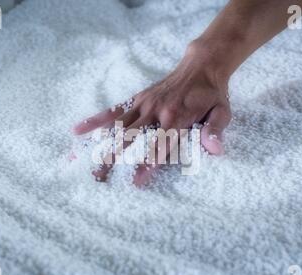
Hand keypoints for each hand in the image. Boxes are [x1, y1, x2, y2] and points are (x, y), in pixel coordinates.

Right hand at [73, 42, 230, 186]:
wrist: (201, 66)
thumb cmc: (211, 94)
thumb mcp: (222, 111)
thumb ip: (215, 130)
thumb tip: (215, 150)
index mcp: (177, 118)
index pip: (160, 145)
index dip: (148, 164)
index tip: (135, 181)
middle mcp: (157, 112)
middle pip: (132, 138)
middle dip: (115, 159)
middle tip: (99, 179)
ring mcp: (144, 104)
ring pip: (119, 127)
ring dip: (103, 146)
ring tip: (89, 164)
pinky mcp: (138, 99)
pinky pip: (115, 110)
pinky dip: (96, 120)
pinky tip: (79, 130)